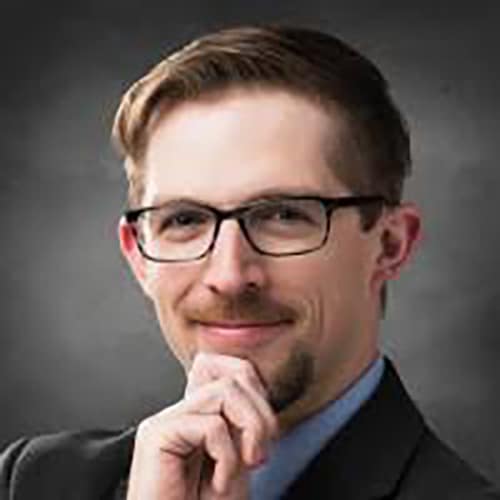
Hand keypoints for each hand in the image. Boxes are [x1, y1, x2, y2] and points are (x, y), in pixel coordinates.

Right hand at [126, 353, 277, 498]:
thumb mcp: (238, 456)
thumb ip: (243, 421)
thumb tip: (259, 391)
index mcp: (197, 413)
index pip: (228, 368)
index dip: (257, 391)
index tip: (266, 434)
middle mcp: (179, 411)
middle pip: (233, 375)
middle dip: (261, 414)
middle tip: (259, 456)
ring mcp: (165, 420)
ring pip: (225, 390)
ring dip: (250, 430)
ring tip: (246, 465)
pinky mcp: (156, 435)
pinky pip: (211, 426)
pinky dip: (228, 458)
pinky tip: (218, 483)